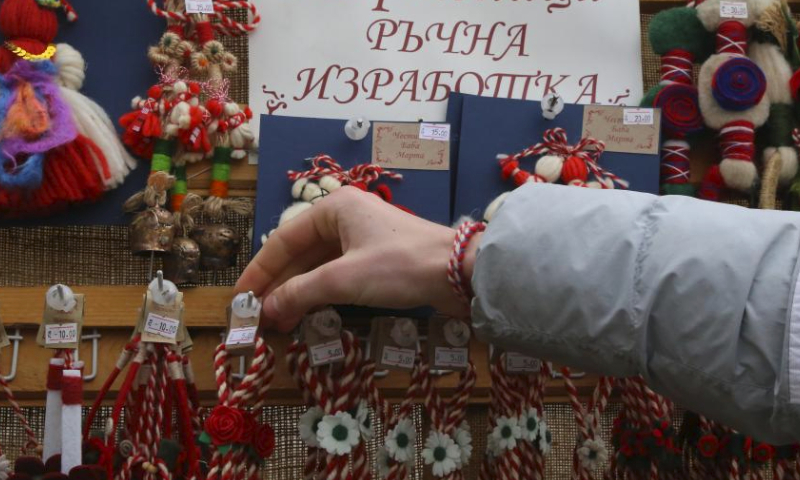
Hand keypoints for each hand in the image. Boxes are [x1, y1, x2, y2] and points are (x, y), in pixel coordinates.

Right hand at [236, 187, 478, 331]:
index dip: (259, 271)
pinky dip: (320, 294)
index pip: (283, 240)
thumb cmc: (400, 265)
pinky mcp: (377, 260)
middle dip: (278, 286)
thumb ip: (300, 293)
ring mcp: (362, 238)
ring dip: (298, 293)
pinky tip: (307, 314)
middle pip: (300, 253)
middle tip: (257, 317)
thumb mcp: (344, 279)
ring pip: (318, 266)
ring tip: (277, 322)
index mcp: (334, 208)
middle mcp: (345, 217)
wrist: (460, 272)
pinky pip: (338, 275)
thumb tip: (265, 310)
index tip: (241, 298)